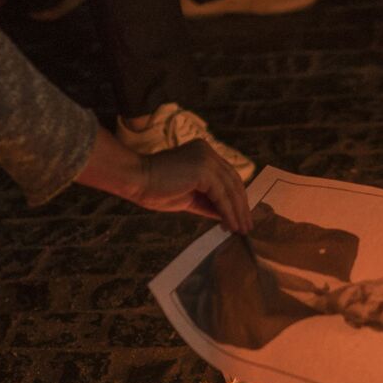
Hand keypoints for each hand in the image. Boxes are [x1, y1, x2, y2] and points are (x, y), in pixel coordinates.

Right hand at [128, 141, 251, 232]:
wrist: (135, 180)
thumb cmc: (155, 189)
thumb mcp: (189, 197)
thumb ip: (208, 202)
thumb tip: (226, 215)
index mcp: (204, 154)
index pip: (227, 177)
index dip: (236, 198)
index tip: (241, 217)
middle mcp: (208, 152)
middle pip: (233, 181)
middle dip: (241, 206)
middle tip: (247, 227)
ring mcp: (207, 159)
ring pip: (230, 189)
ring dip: (238, 212)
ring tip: (241, 230)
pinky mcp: (204, 169)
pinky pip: (222, 195)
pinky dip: (228, 212)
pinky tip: (230, 226)